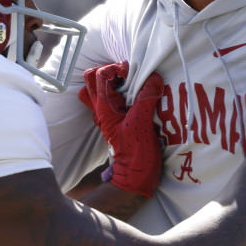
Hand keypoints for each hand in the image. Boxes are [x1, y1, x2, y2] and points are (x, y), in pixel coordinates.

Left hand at [78, 62, 164, 197]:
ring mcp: (107, 115)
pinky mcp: (116, 120)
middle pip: (91, 79)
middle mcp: (101, 109)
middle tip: (129, 74)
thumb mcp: (141, 123)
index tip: (133, 72)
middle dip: (109, 70)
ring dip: (113, 81)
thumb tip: (154, 77)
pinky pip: (112, 99)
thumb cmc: (135, 152)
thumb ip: (146, 98)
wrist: (134, 177)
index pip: (99, 75)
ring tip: (133, 82)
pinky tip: (138, 94)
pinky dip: (122, 91)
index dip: (115, 68)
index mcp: (103, 108)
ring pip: (99, 89)